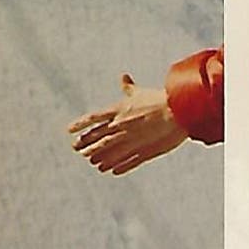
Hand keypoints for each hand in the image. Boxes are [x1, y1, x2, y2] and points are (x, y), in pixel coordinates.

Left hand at [67, 75, 190, 174]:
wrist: (179, 112)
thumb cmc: (161, 100)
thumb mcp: (141, 93)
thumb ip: (129, 88)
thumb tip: (124, 78)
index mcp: (119, 110)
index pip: (93, 118)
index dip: (79, 124)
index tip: (69, 131)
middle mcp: (121, 127)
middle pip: (97, 138)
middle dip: (86, 144)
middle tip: (77, 149)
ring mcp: (131, 141)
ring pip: (108, 153)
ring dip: (99, 158)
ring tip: (93, 162)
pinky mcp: (143, 152)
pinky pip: (126, 163)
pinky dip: (117, 167)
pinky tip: (111, 171)